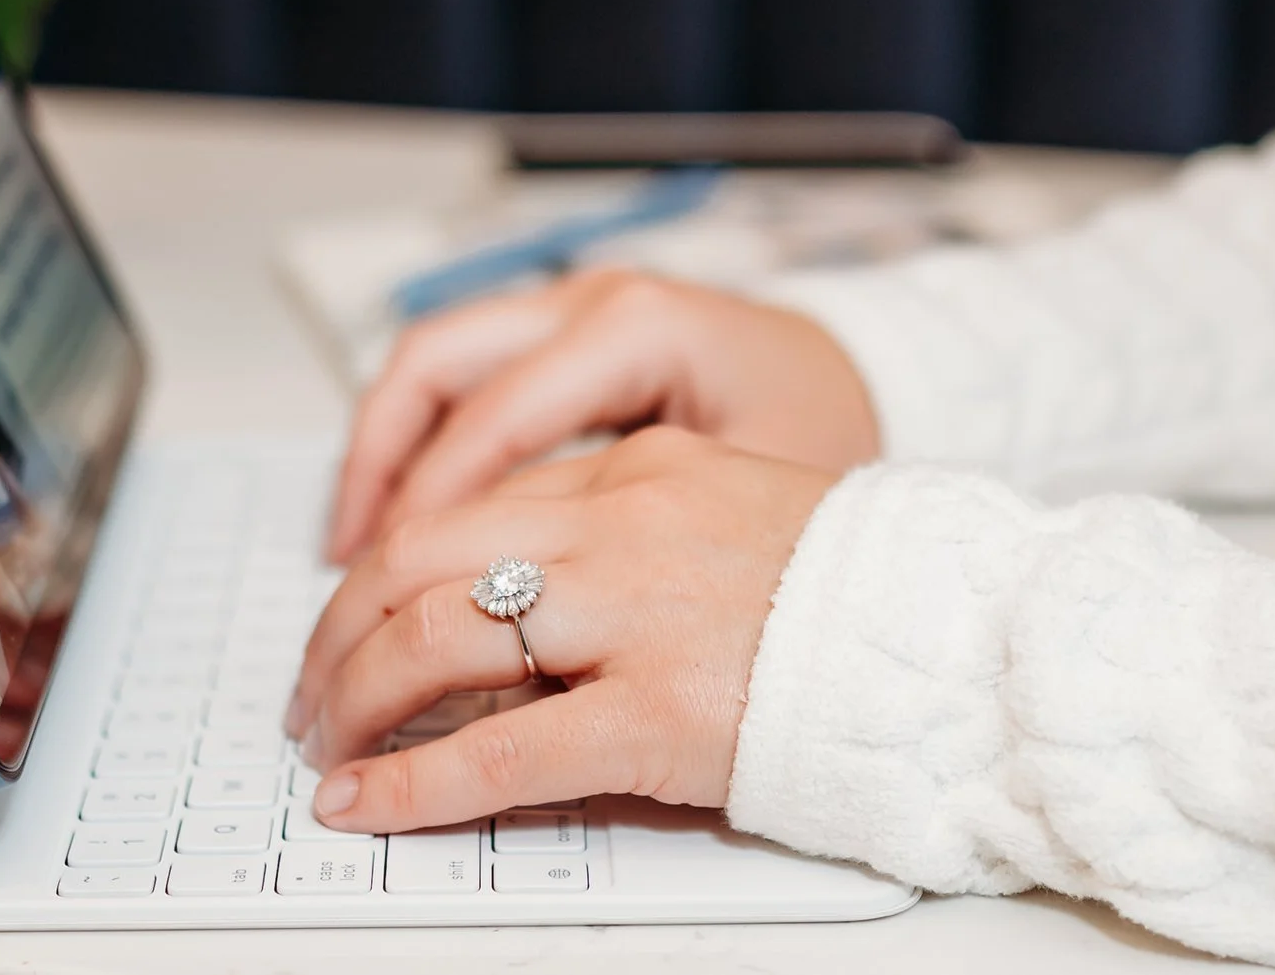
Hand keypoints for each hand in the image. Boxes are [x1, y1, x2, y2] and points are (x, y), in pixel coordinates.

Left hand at [285, 427, 838, 832]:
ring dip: (355, 696)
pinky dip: (411, 786)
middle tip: (316, 685)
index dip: (393, 562)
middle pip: (421, 556)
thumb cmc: (864, 591)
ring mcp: (633, 617)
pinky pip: (498, 752)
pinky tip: (365, 807)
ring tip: (328, 744)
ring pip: (433, 637)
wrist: (959, 639)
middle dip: (341, 625)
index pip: (475, 499)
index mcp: (642, 467)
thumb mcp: (738, 508)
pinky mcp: (656, 713)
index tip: (362, 609)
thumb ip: (636, 528)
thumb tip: (529, 584)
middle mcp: (623, 525)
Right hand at [325, 269, 877, 562]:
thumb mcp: (743, 510)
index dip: (427, 514)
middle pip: (436, 362)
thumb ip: (631, 557)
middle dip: (375, 467)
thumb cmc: (826, 446)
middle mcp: (595, 301)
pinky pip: (471, 379)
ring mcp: (578, 309)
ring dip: (384, 453)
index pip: (493, 415)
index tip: (388, 602)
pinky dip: (425, 445)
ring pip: (438, 363)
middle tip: (345, 576)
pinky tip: (412, 527)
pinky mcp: (574, 337)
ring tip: (353, 558)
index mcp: (638, 328)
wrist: (884, 387)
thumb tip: (516, 640)